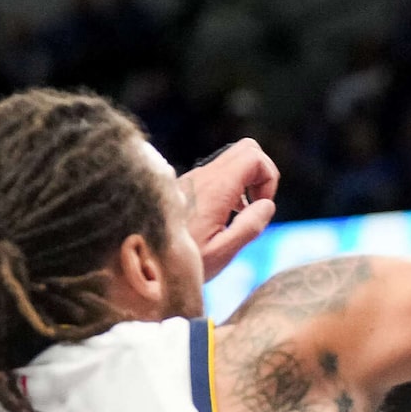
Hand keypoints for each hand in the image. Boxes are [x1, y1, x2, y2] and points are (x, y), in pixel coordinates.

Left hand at [184, 139, 278, 276]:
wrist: (141, 261)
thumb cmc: (181, 262)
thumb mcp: (221, 252)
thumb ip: (249, 227)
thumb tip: (267, 204)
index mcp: (215, 189)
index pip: (254, 158)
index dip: (269, 178)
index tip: (262, 206)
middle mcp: (203, 177)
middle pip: (247, 148)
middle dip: (262, 174)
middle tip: (257, 204)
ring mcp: (194, 179)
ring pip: (233, 159)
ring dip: (247, 182)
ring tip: (241, 214)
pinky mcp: (188, 186)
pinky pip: (220, 173)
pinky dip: (233, 187)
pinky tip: (226, 215)